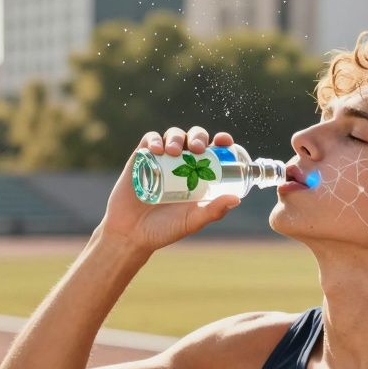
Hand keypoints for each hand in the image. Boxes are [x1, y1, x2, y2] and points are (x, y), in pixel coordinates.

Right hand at [95, 126, 240, 253]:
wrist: (131, 233)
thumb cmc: (164, 229)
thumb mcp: (192, 221)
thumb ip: (213, 211)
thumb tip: (236, 199)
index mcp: (199, 175)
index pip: (213, 152)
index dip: (221, 142)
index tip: (224, 141)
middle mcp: (182, 164)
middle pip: (194, 138)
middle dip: (198, 137)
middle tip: (197, 148)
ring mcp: (161, 159)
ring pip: (173, 135)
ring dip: (177, 137)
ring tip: (174, 151)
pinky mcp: (142, 158)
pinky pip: (150, 140)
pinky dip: (155, 140)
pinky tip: (157, 150)